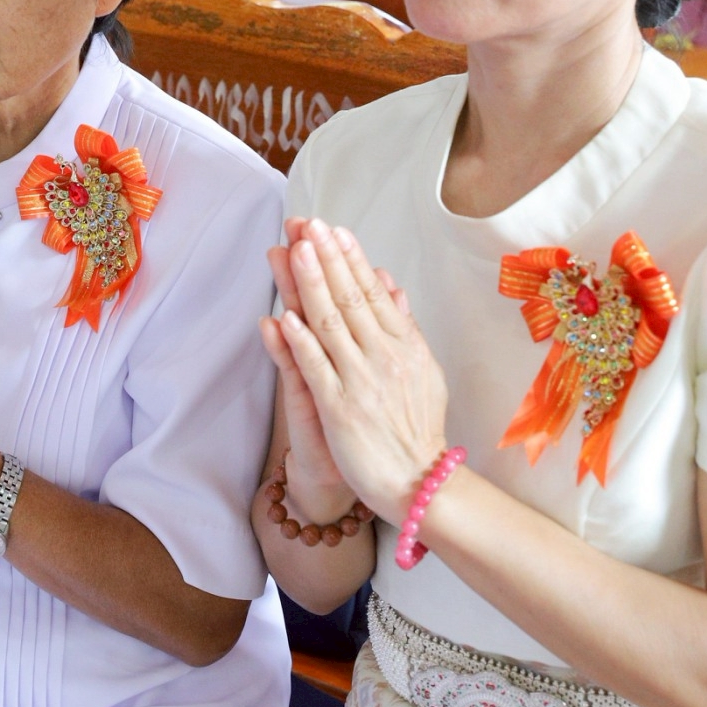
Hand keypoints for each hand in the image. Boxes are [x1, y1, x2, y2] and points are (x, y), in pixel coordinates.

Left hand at [264, 218, 448, 523]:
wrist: (419, 483)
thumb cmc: (415, 427)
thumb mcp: (422, 370)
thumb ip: (404, 327)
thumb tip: (391, 285)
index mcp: (404, 346)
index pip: (373, 293)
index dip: (351, 260)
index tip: (334, 230)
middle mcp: (385, 357)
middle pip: (350, 299)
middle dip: (328, 258)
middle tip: (309, 224)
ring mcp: (362, 381)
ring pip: (331, 323)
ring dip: (311, 284)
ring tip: (295, 251)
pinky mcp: (340, 409)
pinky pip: (316, 368)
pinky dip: (301, 340)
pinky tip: (285, 315)